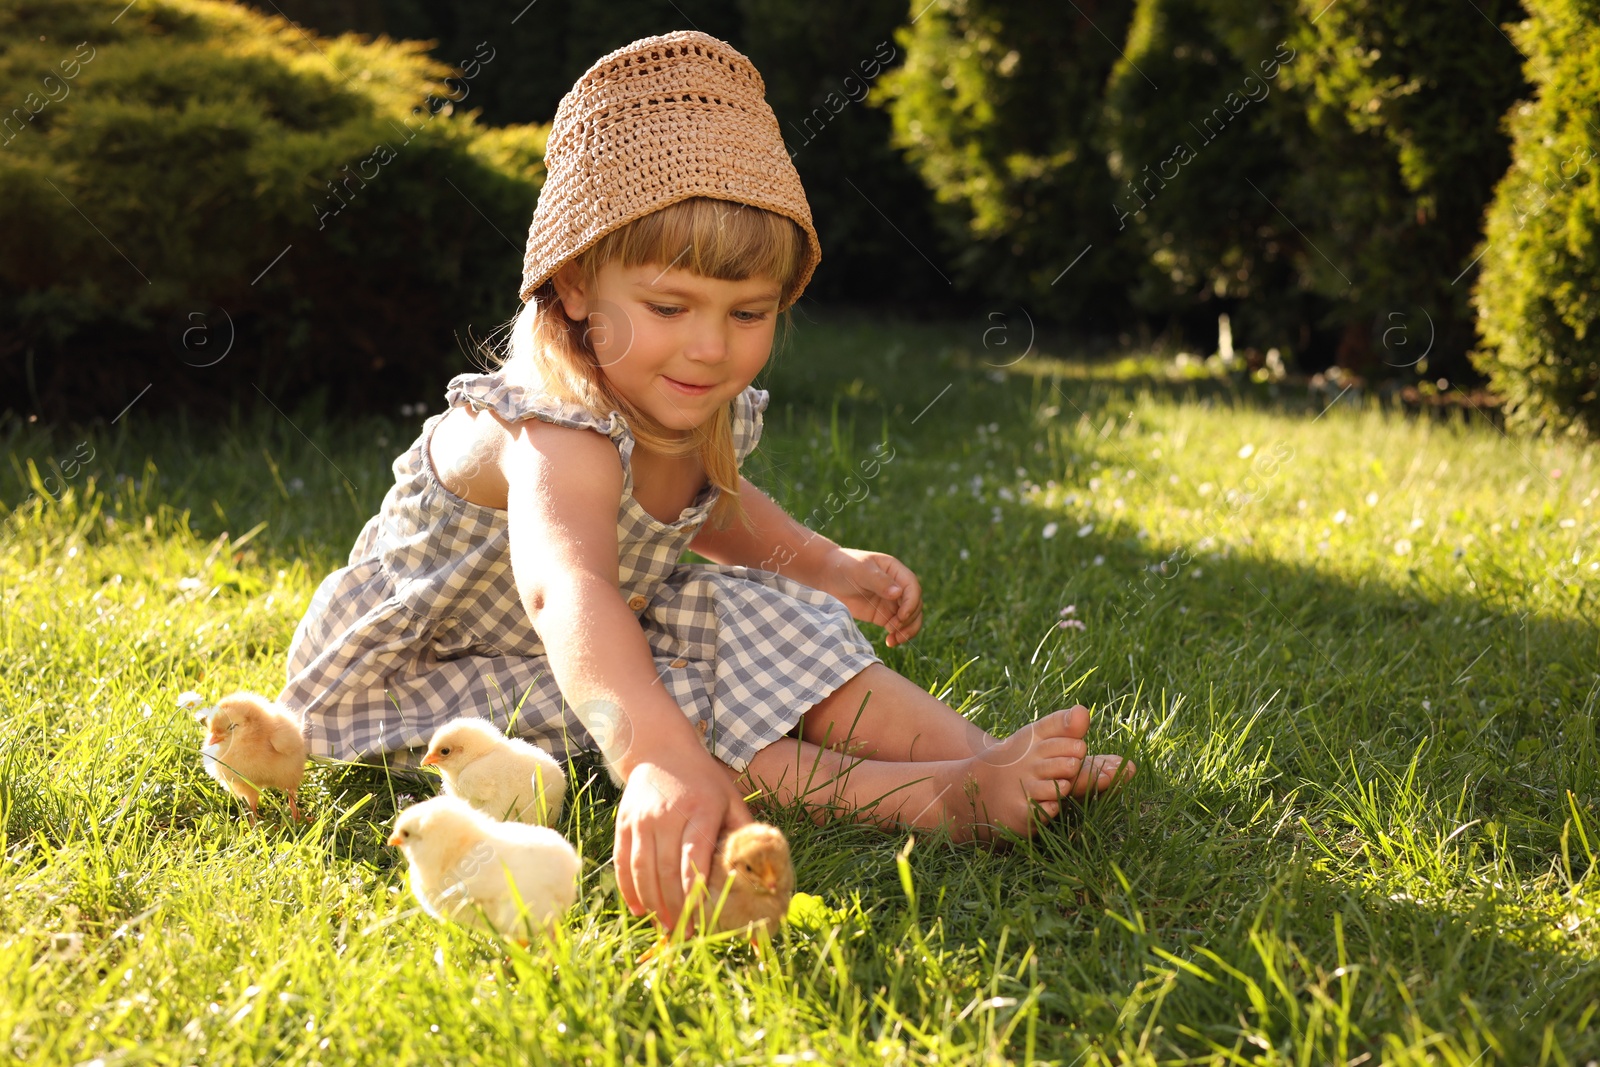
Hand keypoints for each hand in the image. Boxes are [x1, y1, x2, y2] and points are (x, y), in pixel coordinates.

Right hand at [613, 745, 752, 934]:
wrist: (661, 749)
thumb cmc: (703, 780)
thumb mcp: (730, 798)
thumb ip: (744, 831)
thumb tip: (765, 871)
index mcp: (700, 808)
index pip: (695, 855)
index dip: (696, 890)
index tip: (703, 917)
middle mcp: (668, 814)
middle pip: (668, 869)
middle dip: (676, 906)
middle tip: (685, 933)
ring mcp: (642, 818)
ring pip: (643, 869)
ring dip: (653, 903)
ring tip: (666, 926)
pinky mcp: (624, 823)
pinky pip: (623, 862)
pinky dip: (629, 889)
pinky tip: (640, 909)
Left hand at [815, 546, 923, 647]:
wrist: (826, 576)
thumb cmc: (843, 567)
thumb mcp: (859, 570)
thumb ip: (879, 581)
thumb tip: (898, 593)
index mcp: (895, 571)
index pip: (912, 587)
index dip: (911, 603)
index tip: (902, 616)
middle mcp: (897, 586)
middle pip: (915, 605)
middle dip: (910, 619)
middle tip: (896, 629)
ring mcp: (891, 602)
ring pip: (910, 618)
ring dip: (907, 630)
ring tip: (896, 640)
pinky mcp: (882, 615)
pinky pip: (896, 627)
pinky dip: (897, 636)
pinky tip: (890, 642)